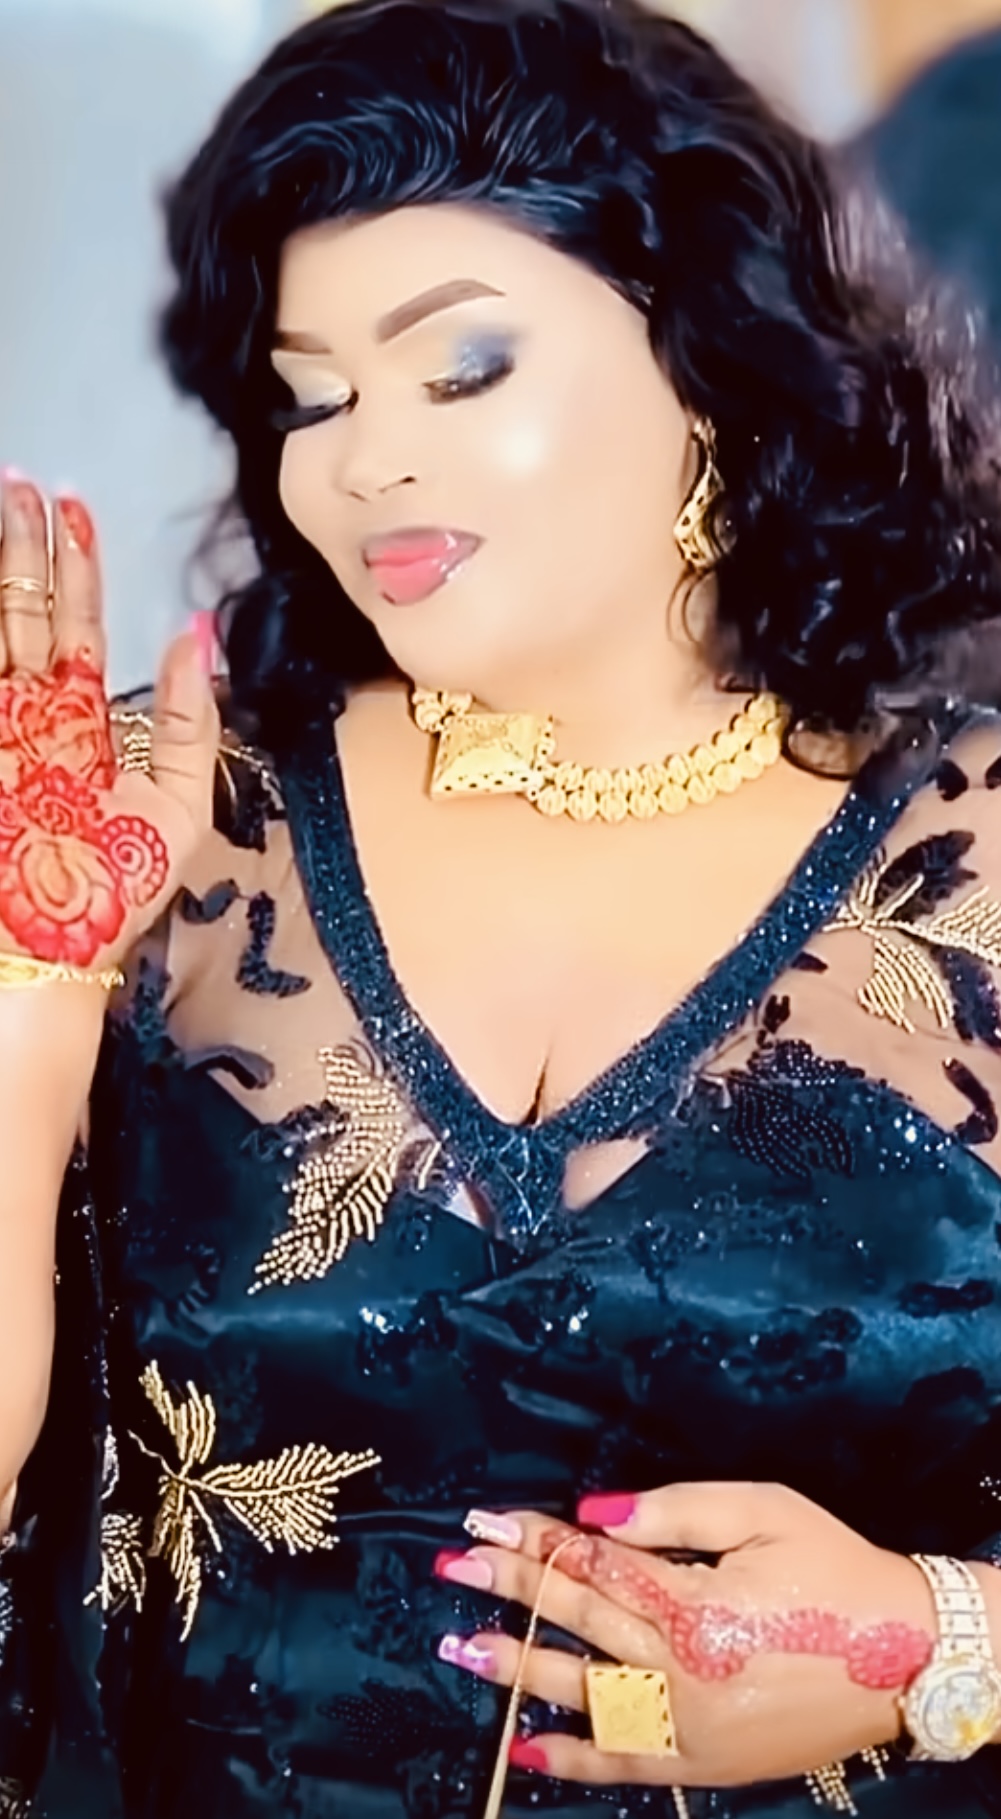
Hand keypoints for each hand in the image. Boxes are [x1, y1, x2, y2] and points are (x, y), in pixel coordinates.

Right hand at [0, 475, 218, 967]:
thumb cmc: (115, 892)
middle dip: (25, 546)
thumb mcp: (178, 805)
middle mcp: (28, 713)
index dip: (76, 570)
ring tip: (5, 497)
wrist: (49, 950)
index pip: (75, 628)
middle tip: (24, 480)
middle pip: (24, 611)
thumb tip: (196, 633)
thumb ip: (191, 722)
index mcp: (80, 725)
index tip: (73, 508)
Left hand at [434, 1482, 936, 1789]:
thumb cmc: (835, 1568)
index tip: (485, 1522)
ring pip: (585, 1692)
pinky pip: (624, 1763)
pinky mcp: (705, 1763)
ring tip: (459, 1645)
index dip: (535, 1539)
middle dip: (511, 1589)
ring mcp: (690, 1724)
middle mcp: (682, 1669)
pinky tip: (523, 1744)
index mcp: (695, 1601)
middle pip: (579, 1620)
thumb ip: (674, 1510)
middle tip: (453, 1566)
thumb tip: (594, 1513)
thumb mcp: (763, 1511)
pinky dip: (571, 1758)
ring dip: (519, 1668)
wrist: (907, 1657)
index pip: (593, 1563)